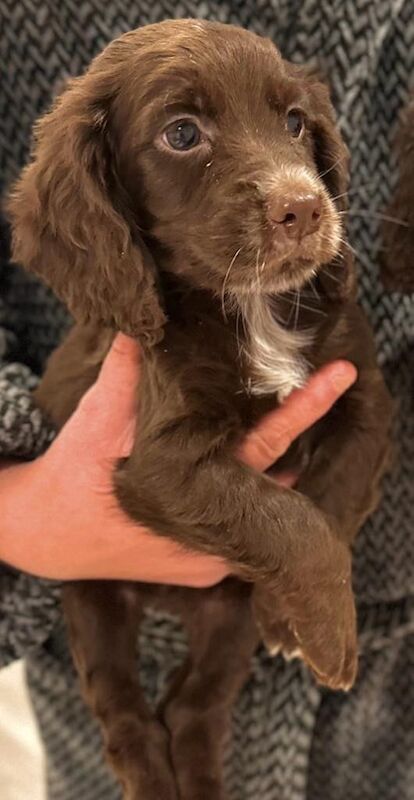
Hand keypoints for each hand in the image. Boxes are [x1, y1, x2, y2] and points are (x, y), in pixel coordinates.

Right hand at [0, 335, 355, 583]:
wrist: (45, 534)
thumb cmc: (73, 475)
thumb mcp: (97, 418)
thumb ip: (126, 371)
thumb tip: (139, 321)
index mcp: (192, 488)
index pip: (265, 441)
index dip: (304, 408)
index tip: (339, 378)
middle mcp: (211, 531)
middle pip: (277, 476)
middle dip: (300, 431)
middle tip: (331, 385)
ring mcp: (211, 558)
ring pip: (263, 507)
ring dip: (274, 470)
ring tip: (289, 424)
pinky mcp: (203, 570)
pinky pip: (244, 532)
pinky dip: (250, 499)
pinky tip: (249, 473)